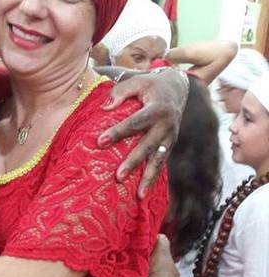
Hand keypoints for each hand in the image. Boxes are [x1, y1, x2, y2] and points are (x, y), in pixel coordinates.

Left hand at [99, 69, 186, 196]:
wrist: (177, 88)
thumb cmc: (150, 85)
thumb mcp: (137, 82)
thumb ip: (120, 92)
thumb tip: (105, 108)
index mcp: (157, 108)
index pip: (135, 122)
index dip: (117, 132)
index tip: (100, 141)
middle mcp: (167, 125)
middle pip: (148, 146)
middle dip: (133, 162)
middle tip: (118, 176)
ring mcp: (170, 137)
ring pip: (158, 160)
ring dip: (148, 178)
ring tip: (138, 195)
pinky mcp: (169, 145)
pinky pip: (161, 163)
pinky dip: (154, 178)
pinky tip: (144, 193)